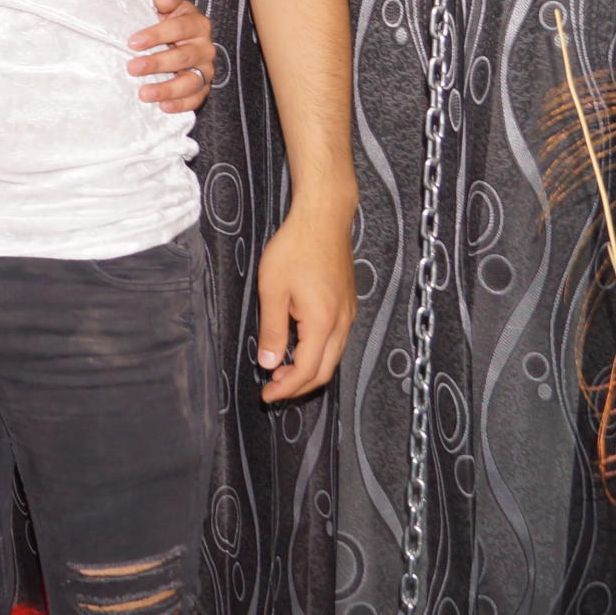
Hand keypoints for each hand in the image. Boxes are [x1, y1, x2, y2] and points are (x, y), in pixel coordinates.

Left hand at [128, 0, 217, 112]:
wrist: (183, 39)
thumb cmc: (171, 22)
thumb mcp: (169, 7)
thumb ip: (166, 1)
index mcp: (197, 24)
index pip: (179, 28)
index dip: (156, 35)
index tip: (133, 42)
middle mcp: (205, 47)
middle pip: (183, 57)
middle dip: (157, 63)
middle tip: (132, 68)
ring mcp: (206, 69)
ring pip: (191, 81)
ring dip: (167, 89)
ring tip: (144, 94)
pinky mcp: (204, 87)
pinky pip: (196, 98)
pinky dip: (181, 105)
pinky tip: (163, 107)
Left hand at [254, 202, 356, 402]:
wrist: (324, 218)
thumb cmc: (295, 248)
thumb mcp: (273, 290)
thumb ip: (272, 330)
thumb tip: (270, 364)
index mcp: (323, 323)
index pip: (307, 371)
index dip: (286, 389)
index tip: (266, 397)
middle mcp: (342, 323)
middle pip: (325, 371)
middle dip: (299, 387)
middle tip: (272, 391)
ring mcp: (349, 314)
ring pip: (333, 357)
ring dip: (309, 371)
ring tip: (281, 373)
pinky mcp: (348, 305)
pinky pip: (337, 341)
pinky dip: (319, 354)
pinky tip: (299, 349)